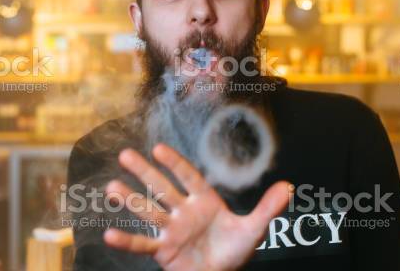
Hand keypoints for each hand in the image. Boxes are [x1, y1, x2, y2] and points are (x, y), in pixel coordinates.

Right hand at [103, 143, 290, 270]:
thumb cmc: (234, 250)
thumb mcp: (253, 229)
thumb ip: (267, 209)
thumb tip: (289, 187)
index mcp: (204, 201)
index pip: (188, 177)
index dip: (174, 163)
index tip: (158, 148)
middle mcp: (183, 211)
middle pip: (161, 188)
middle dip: (144, 172)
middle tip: (125, 154)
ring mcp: (171, 230)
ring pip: (147, 211)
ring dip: (130, 200)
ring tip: (110, 187)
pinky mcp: (163, 251)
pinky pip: (143, 244)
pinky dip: (128, 240)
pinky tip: (110, 234)